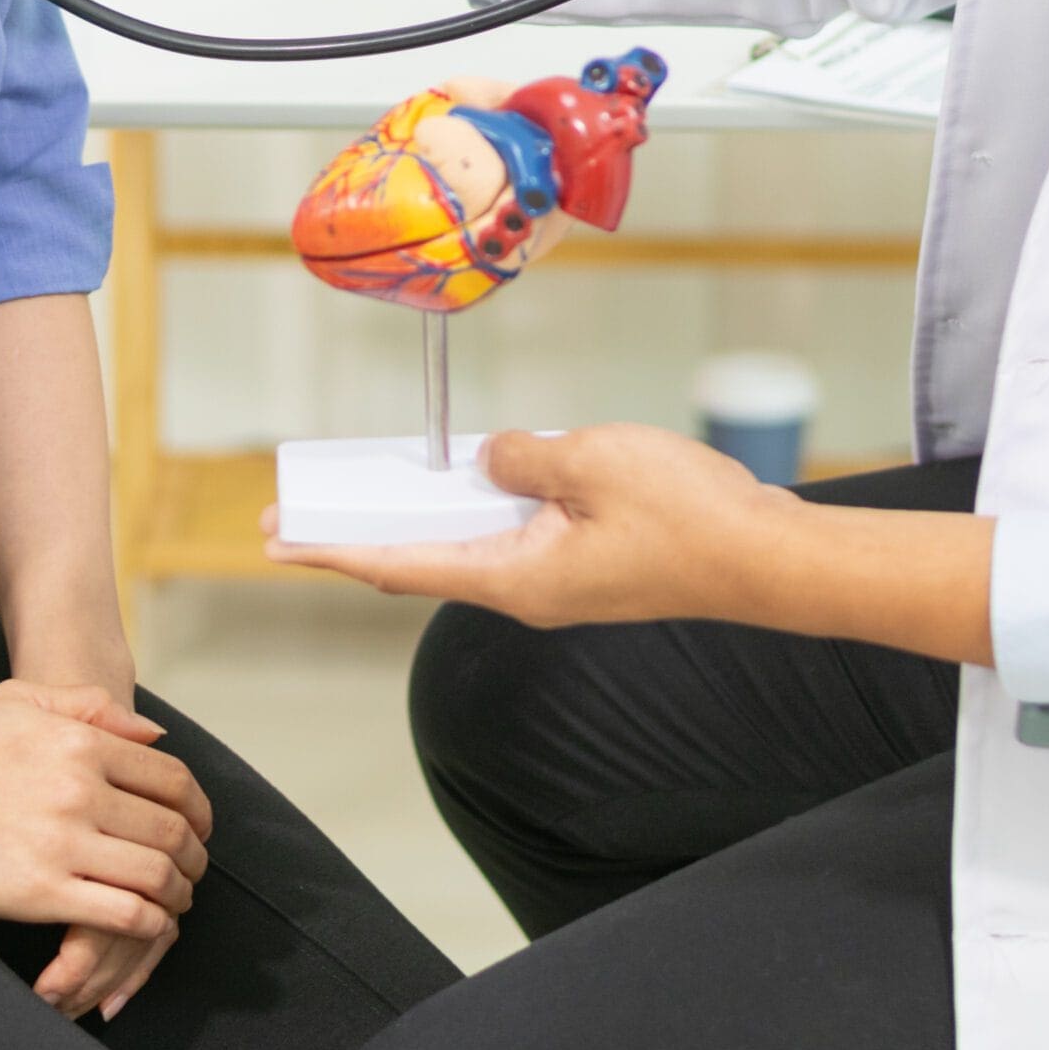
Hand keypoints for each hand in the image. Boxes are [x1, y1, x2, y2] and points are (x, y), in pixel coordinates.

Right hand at [4, 620, 173, 1021]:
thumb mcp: (19, 702)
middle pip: (171, 830)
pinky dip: (149, 923)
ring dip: (178, 893)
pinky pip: (122, 912)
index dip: (199, 809)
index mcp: (80, 743)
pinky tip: (147, 924)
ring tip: (175, 901)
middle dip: (195, 856)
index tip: (200, 829)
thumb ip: (90, 707)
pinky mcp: (41, 891)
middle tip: (194, 871)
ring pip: (155, 874)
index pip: (171, 780)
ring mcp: (62, 842)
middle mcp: (79, 790)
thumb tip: (156, 737)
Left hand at [266, 425, 803, 627]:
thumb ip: (521, 458)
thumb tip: (489, 459)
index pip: (397, 565)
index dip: (332, 550)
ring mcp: (558, 581)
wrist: (769, 557)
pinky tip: (462, 481)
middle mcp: (525, 591)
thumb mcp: (587, 460)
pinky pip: (510, 536)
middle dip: (352, 538)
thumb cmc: (688, 516)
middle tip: (293, 518)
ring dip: (410, 521)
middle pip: (419, 561)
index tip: (279, 542)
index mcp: (513, 576)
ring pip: (465, 546)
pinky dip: (470, 511)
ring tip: (362, 495)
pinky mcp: (587, 565)